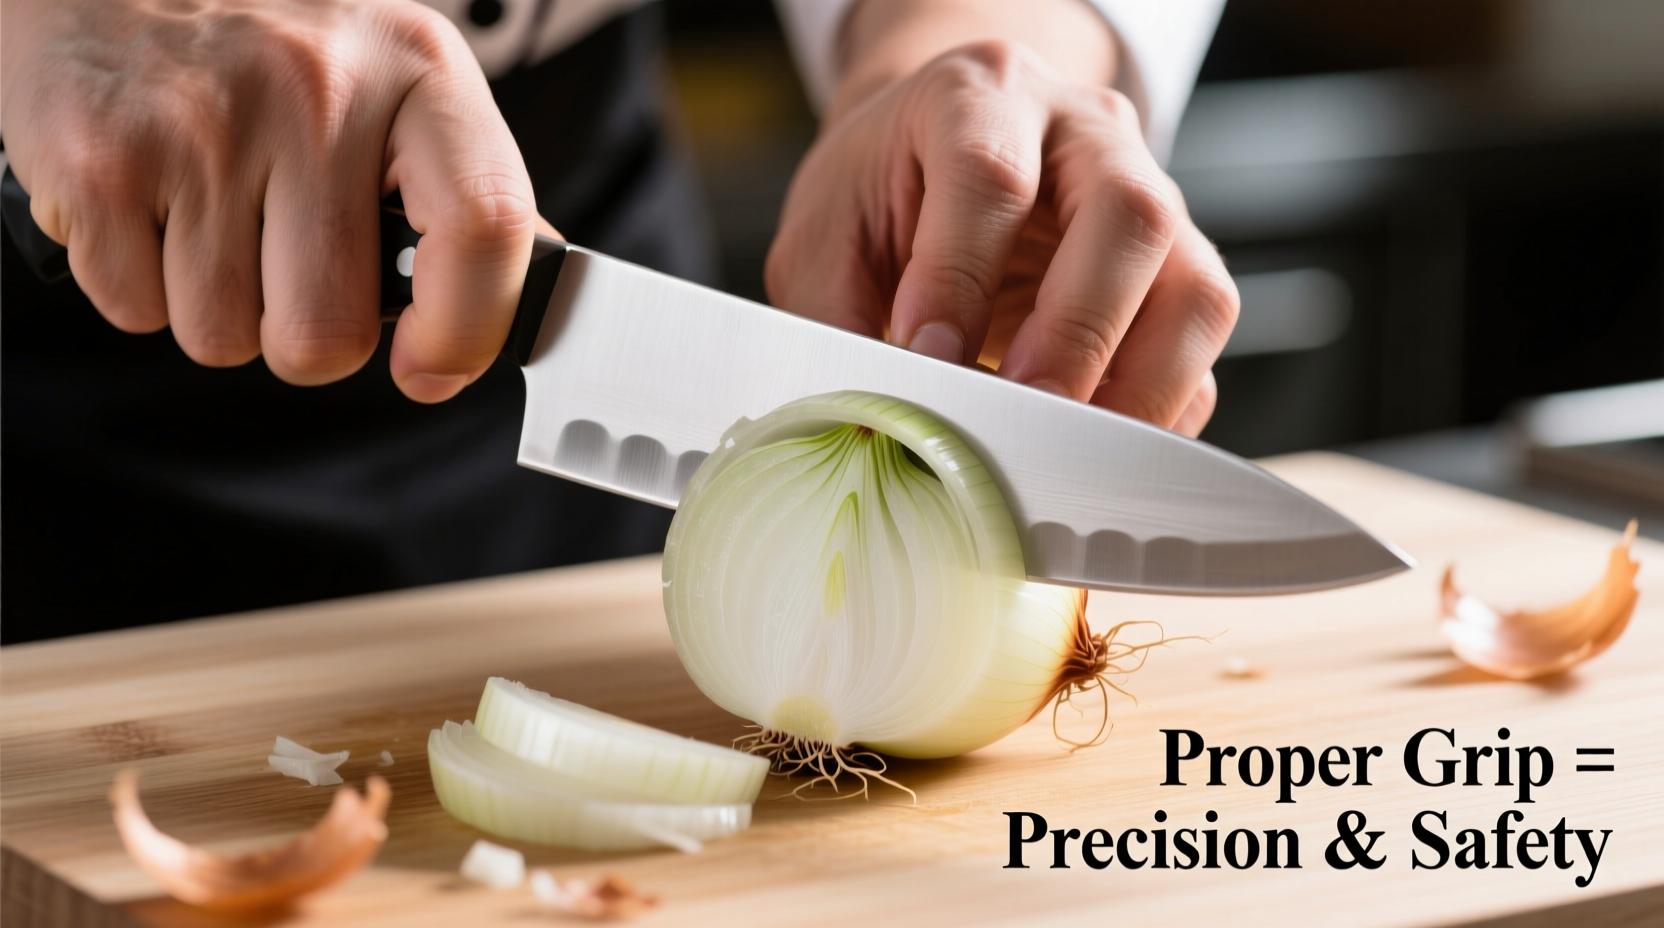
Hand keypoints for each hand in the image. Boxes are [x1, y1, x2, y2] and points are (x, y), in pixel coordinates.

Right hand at [0, 0, 537, 401]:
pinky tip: (154, 203)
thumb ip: (464, 194)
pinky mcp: (100, 154)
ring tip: (214, 214)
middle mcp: (316, 88)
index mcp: (419, 69)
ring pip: (223, 337)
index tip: (428, 368)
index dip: (466, 329)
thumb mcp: (398, 84)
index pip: (486, 224)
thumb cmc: (281, 49)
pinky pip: (135, 311)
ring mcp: (203, 121)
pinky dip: (138, 284)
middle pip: (327, 332)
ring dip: (218, 308)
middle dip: (305, 334)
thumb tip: (529, 302)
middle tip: (286, 263)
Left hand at [767, 32, 1236, 436]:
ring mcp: (1152, 197)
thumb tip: (865, 421)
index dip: (960, 278)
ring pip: (1196, 287)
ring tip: (1068, 449)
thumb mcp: (825, 237)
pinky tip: (1097, 447)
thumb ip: (836, 317)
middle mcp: (1086, 133)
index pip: (991, 175)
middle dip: (1077, 335)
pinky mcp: (1178, 271)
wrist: (930, 162)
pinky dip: (1158, 411)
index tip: (927, 360)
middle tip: (1022, 412)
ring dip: (1139, 386)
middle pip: (1129, 215)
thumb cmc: (881, 196)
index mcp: (982, 97)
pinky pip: (1195, 351)